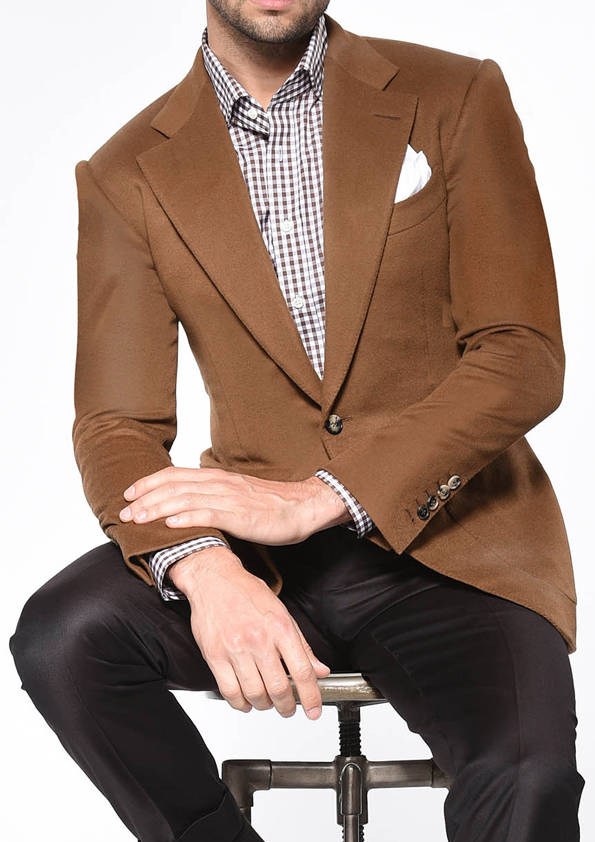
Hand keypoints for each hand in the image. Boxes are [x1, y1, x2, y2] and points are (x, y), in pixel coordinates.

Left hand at [118, 466, 349, 543]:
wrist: (302, 507)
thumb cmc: (270, 505)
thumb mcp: (236, 495)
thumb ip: (213, 496)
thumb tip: (187, 505)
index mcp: (217, 477)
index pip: (175, 475)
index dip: (149, 482)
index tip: (128, 493)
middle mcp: (219, 484)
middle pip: (173, 487)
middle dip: (145, 499)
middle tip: (124, 513)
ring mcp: (229, 499)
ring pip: (185, 500)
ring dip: (157, 509)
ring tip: (138, 519)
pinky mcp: (240, 516)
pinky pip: (209, 515)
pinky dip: (186, 519)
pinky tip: (170, 525)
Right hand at [169, 545, 330, 718]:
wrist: (214, 579)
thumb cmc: (247, 593)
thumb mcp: (282, 612)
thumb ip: (301, 645)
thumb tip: (320, 670)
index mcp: (280, 628)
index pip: (302, 671)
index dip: (312, 696)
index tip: (314, 710)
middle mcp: (259, 639)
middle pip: (278, 688)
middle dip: (287, 706)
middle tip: (288, 709)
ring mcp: (235, 649)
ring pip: (254, 694)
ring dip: (264, 706)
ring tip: (267, 703)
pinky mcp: (214, 656)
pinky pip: (230, 692)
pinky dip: (240, 704)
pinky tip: (246, 701)